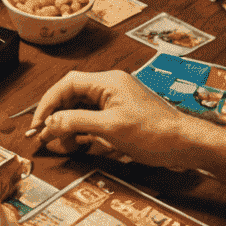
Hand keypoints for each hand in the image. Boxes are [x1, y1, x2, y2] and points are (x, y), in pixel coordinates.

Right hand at [28, 68, 205, 168]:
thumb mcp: (110, 128)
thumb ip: (77, 122)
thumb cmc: (155, 133)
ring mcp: (116, 101)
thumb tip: (50, 122)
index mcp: (108, 82)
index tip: (39, 122)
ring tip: (59, 143)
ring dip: (68, 125)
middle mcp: (110, 87)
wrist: (185, 144)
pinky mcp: (121, 114)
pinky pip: (93, 118)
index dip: (48, 103)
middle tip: (43, 134)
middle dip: (56, 115)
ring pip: (81, 109)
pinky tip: (77, 143)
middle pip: (72, 96)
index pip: (67, 85)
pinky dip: (82, 130)